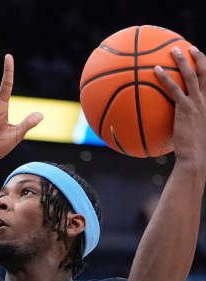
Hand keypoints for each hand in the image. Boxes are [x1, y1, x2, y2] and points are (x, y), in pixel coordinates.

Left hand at [156, 46, 205, 168]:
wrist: (197, 156)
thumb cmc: (194, 149)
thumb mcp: (193, 132)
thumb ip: (186, 123)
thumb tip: (175, 125)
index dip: (205, 68)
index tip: (199, 58)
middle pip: (204, 72)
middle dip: (197, 57)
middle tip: (189, 47)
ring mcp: (197, 103)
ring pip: (190, 75)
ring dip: (182, 60)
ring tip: (172, 50)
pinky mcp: (185, 109)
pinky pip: (174, 89)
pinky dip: (165, 78)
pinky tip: (156, 70)